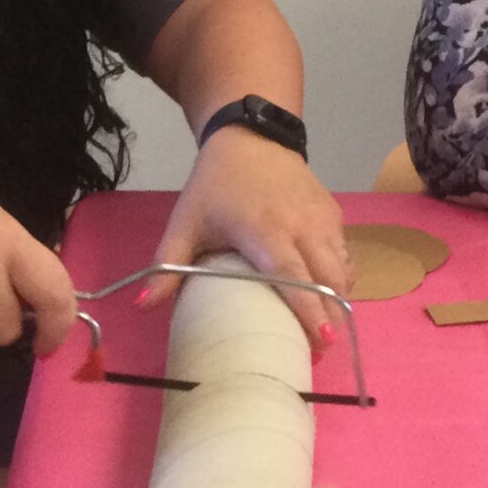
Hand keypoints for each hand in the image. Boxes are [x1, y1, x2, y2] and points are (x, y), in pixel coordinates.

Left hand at [142, 129, 348, 345]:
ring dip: (338, 300)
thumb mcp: (185, 223)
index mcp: (264, 230)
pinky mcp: (334, 214)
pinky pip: (345, 254)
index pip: (292, 274)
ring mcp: (322, 218)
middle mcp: (300, 225)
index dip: (308, 308)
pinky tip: (328, 295)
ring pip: (342, 268)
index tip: (320, 341)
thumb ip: (167, 266)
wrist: (251, 138)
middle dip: (331, 316)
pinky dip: (341, 278)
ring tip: (326, 329)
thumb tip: (142, 306)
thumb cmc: (215, 186)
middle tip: (322, 349)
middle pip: (327, 278)